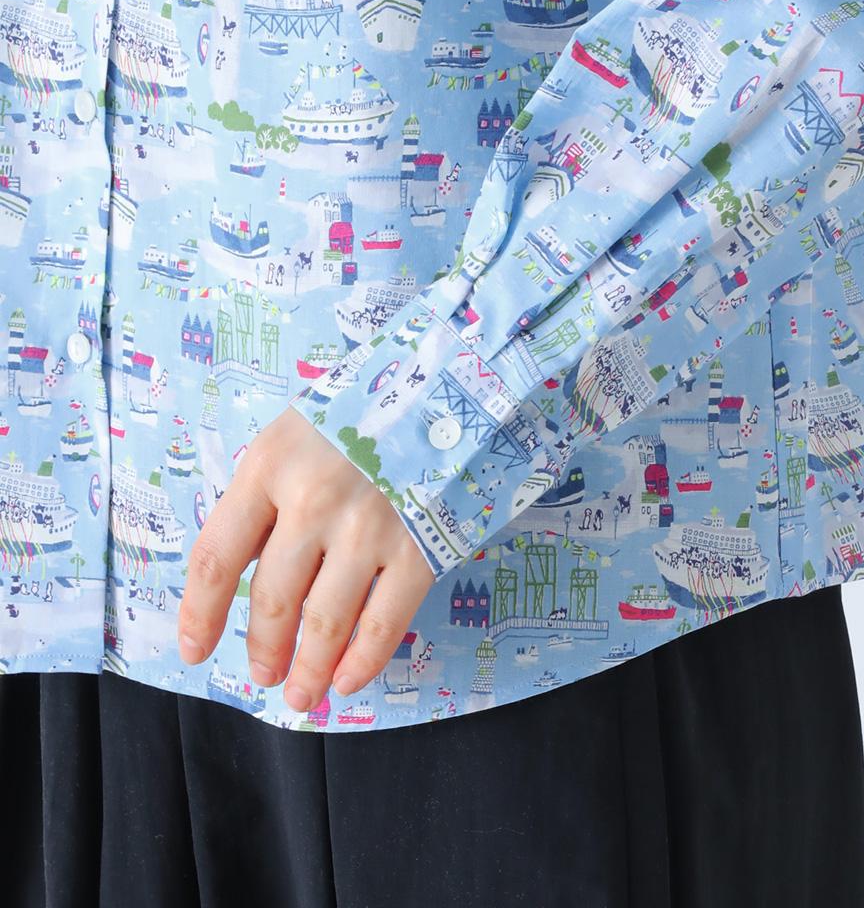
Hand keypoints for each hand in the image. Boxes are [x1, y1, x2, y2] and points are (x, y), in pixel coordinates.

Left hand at [177, 406, 436, 712]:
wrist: (455, 382)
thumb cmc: (368, 406)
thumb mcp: (301, 429)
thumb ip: (272, 490)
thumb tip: (250, 567)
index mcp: (271, 464)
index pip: (217, 556)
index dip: (200, 613)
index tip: (195, 649)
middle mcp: (312, 500)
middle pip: (274, 598)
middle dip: (264, 647)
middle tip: (263, 674)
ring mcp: (368, 527)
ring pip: (325, 621)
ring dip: (308, 668)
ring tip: (300, 694)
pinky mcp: (419, 546)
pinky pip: (384, 622)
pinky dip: (362, 661)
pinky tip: (348, 680)